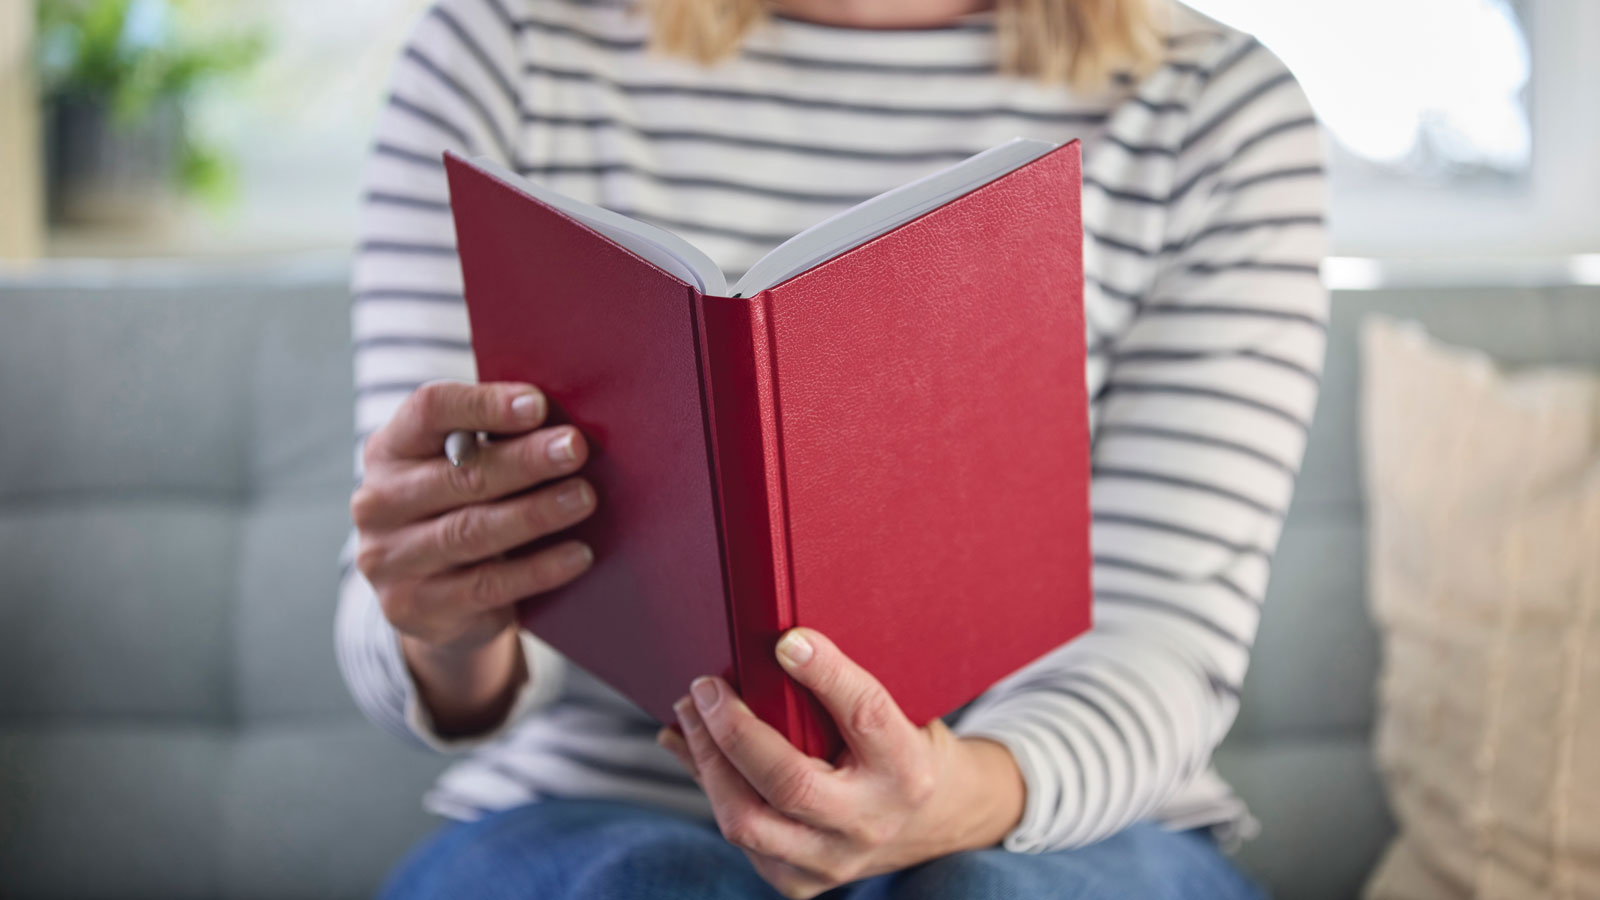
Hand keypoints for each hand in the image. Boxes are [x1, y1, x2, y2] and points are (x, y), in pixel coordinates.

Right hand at [351, 381, 597, 734]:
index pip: (429, 411)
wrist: (430, 598)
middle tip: (575, 448)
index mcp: (390, 448)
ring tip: (583, 498)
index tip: (537, 404)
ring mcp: (389, 558)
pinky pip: (486, 585)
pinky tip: (577, 554)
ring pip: (472, 531)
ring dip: (535, 513)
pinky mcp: (413, 606)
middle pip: (459, 473)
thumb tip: (562, 425)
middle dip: (524, 460)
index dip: (483, 405)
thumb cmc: (462, 508)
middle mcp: (378, 501)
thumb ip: (496, 441)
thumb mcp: (463, 467)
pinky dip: (537, 569)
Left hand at [657, 629, 1024, 897]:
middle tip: (706, 686)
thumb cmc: (904, 750)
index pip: (864, 716)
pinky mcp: (802, 882)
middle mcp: (871, 821)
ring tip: (688, 714)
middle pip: (789, 783)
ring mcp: (833, 861)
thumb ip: (844, 692)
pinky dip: (710, 789)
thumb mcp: (898, 715)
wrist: (936, 822)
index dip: (824, 675)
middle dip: (735, 731)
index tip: (786, 641)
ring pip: (747, 821)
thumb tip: (774, 647)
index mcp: (906, 769)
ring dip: (706, 762)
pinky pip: (741, 839)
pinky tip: (694, 752)